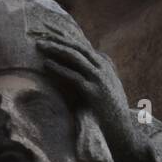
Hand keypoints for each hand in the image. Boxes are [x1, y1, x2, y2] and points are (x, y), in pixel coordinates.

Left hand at [29, 28, 154, 161]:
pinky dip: (59, 68)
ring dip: (55, 49)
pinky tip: (46, 64)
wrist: (123, 132)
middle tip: (39, 32)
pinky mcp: (93, 92)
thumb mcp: (106, 89)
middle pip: (77, 46)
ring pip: (75, 57)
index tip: (47, 30)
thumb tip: (84, 66)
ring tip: (39, 45)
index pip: (82, 44)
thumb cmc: (111, 114)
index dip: (64, 35)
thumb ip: (97, 75)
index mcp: (105, 64)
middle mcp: (103, 67)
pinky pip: (73, 76)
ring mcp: (99, 79)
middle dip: (57, 37)